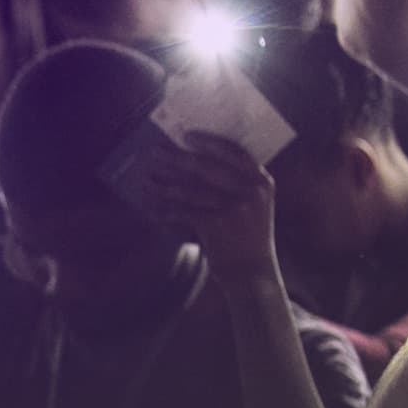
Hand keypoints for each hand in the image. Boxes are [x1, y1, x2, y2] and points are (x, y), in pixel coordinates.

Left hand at [143, 132, 283, 289]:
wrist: (251, 271)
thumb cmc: (246, 235)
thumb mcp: (252, 205)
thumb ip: (235, 183)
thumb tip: (194, 160)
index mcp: (262, 181)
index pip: (235, 152)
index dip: (209, 142)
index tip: (187, 135)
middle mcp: (251, 191)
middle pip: (207, 167)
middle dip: (176, 158)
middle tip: (153, 152)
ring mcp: (235, 207)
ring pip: (191, 190)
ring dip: (164, 185)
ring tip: (146, 181)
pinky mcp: (218, 224)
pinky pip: (185, 211)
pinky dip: (167, 210)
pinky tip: (152, 209)